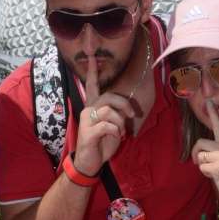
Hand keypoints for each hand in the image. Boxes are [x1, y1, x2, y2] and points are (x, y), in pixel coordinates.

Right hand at [70, 57, 133, 176]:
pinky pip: (107, 125)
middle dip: (124, 105)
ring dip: (120, 122)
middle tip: (132, 116)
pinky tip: (115, 138)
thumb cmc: (101, 144)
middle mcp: (88, 110)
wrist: (89, 163)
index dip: (93, 71)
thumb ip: (117, 115)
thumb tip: (127, 111)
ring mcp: (86, 121)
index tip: (93, 56)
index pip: (92, 85)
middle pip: (108, 96)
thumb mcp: (113, 127)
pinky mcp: (88, 132)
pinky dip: (116, 131)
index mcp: (93, 107)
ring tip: (121, 133)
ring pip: (109, 110)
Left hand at [191, 101, 218, 219]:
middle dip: (195, 154)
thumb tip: (208, 146)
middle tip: (199, 163)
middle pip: (199, 143)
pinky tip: (216, 177)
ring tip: (214, 171)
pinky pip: (201, 168)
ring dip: (202, 166)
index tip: (208, 100)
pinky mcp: (218, 165)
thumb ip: (218, 150)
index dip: (213, 113)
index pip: (218, 126)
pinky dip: (205, 174)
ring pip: (199, 156)